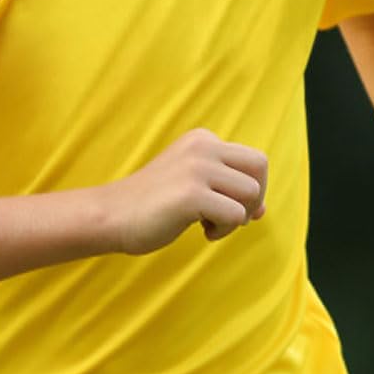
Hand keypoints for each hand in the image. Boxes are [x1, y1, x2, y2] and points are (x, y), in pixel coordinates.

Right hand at [108, 128, 268, 255]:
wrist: (111, 216)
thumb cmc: (151, 207)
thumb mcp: (191, 186)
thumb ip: (224, 189)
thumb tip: (263, 209)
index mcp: (202, 140)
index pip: (254, 160)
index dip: (254, 189)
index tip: (235, 211)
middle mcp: (203, 147)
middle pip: (260, 169)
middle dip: (255, 200)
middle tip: (232, 219)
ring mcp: (197, 169)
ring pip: (251, 194)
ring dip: (237, 219)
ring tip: (209, 226)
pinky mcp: (191, 195)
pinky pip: (235, 216)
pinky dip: (224, 231)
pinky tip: (202, 233)